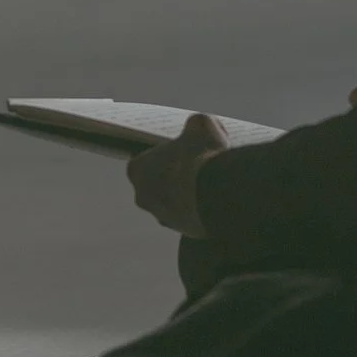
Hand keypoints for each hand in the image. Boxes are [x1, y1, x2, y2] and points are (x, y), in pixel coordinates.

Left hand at [127, 112, 228, 237]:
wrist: (219, 193)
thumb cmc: (202, 156)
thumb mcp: (201, 125)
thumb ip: (194, 124)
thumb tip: (198, 126)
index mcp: (136, 170)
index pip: (146, 160)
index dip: (166, 155)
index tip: (182, 151)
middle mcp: (143, 197)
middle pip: (159, 184)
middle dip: (176, 177)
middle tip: (199, 166)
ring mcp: (162, 217)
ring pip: (174, 203)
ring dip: (189, 195)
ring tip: (212, 183)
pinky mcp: (183, 232)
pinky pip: (190, 218)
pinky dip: (201, 210)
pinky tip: (217, 198)